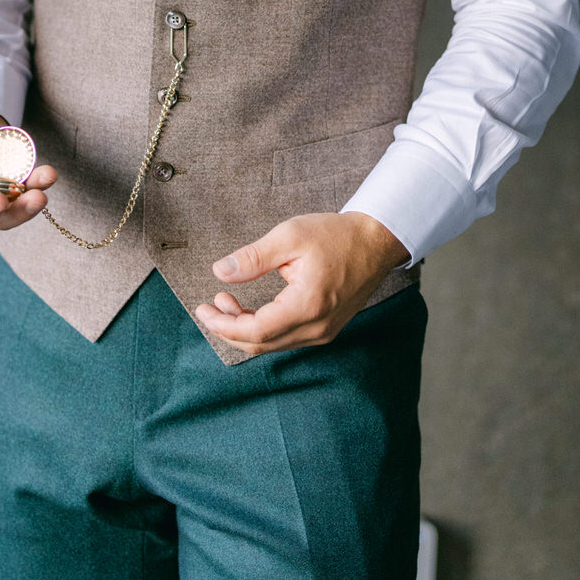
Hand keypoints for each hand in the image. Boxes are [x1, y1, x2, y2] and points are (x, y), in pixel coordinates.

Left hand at [194, 212, 407, 354]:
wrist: (375, 242)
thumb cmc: (335, 235)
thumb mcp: (290, 236)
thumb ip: (253, 257)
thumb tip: (220, 271)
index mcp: (308, 305)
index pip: (257, 331)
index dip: (225, 325)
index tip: (204, 310)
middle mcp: (317, 327)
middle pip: (262, 344)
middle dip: (229, 328)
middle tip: (210, 305)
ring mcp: (323, 332)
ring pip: (273, 344)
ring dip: (245, 328)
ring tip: (226, 301)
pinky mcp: (325, 329)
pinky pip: (286, 338)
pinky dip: (263, 328)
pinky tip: (250, 308)